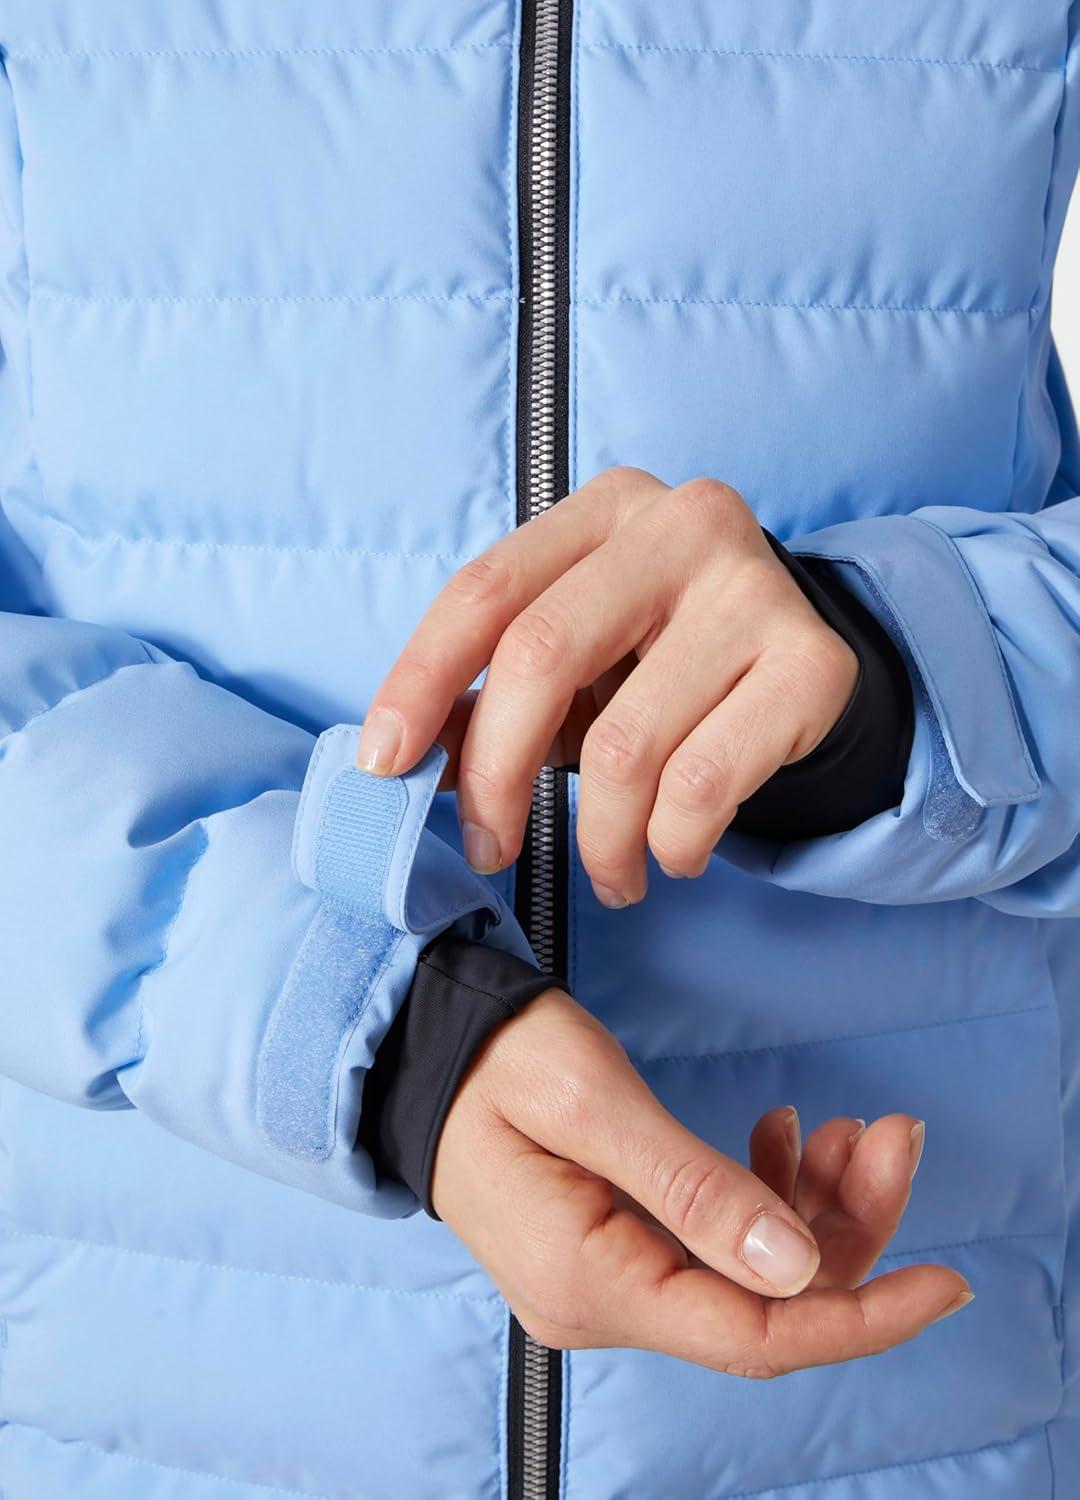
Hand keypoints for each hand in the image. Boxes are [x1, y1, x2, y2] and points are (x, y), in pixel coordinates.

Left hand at [359, 468, 858, 907]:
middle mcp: (680, 526)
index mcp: (604, 510)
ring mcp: (753, 589)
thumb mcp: (574, 659)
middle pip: (543, 654)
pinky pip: (704, 784)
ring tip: (610, 871)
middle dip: (497, 773)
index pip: (485, 590)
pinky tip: (672, 852)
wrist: (802, 662)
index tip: (383, 764)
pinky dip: (671, 842)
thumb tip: (399, 763)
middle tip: (490, 846)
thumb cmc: (663, 657)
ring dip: (600, 838)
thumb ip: (489, 696)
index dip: (420, 680)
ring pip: (627, 745)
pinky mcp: (811, 663)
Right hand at [431, 987, 970, 1376]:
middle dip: (845, 1225)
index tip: (942, 1280)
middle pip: (763, 1303)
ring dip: (810, 1202)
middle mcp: (600, 1304)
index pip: (752, 1336)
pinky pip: (712, 1248)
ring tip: (846, 1126)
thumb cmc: (491, 1057)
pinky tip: (778, 1134)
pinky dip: (762, 1193)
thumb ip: (689, 1185)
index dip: (859, 1316)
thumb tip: (793, 1268)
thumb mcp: (590, 1099)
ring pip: (747, 1273)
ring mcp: (606, 1283)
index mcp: (591, 1279)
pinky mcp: (613, 1252)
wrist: (421, 1050)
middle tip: (890, 1133)